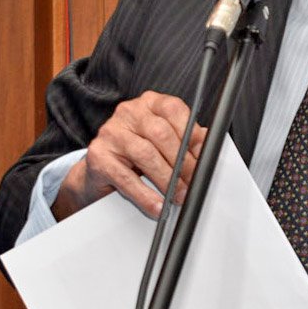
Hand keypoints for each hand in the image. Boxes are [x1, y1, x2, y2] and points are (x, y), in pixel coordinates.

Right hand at [52, 91, 206, 219]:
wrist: (99, 171)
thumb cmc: (135, 153)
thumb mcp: (161, 140)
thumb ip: (184, 139)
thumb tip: (208, 145)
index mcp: (149, 103)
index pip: (174, 110)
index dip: (191, 133)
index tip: (202, 154)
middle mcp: (129, 113)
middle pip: (161, 134)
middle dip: (182, 162)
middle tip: (192, 182)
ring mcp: (111, 133)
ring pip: (145, 155)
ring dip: (167, 179)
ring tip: (178, 195)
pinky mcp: (99, 157)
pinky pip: (126, 178)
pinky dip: (145, 195)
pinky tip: (157, 205)